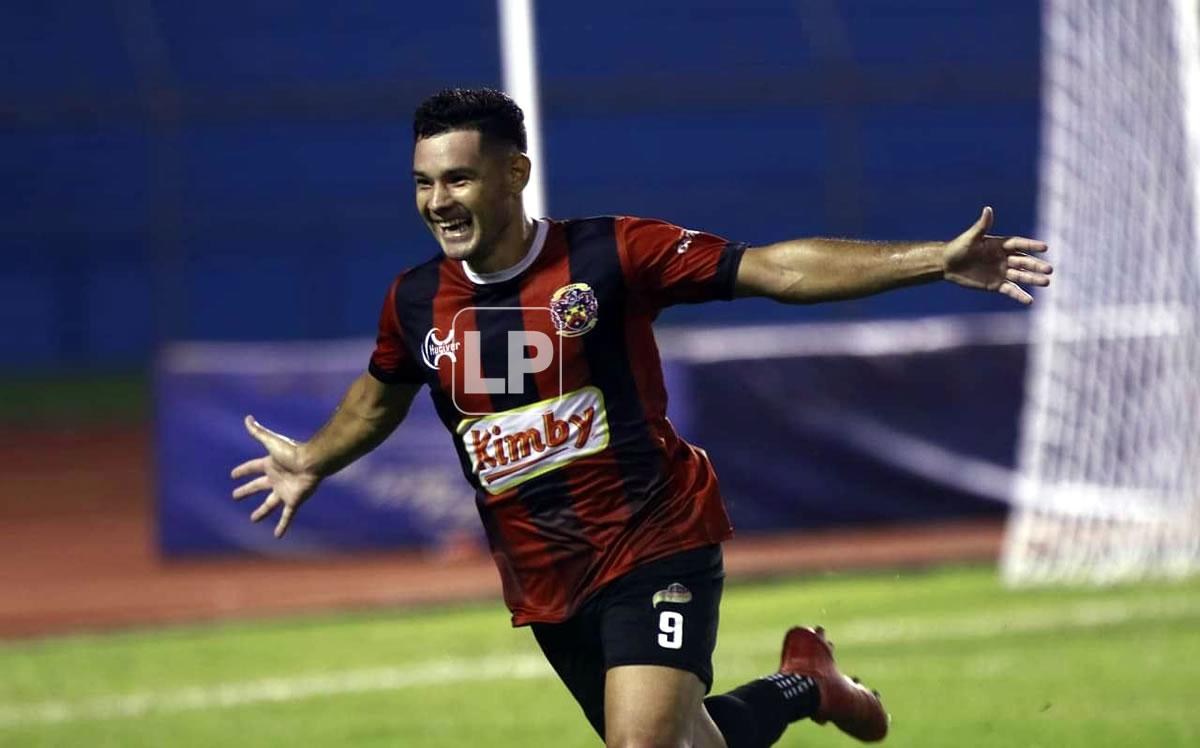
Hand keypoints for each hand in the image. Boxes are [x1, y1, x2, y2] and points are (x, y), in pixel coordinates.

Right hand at [230, 415, 320, 537]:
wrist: (312, 462)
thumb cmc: (293, 451)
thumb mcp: (272, 442)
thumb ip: (259, 432)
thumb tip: (247, 418)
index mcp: (270, 464)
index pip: (253, 468)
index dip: (243, 471)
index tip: (233, 475)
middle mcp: (276, 478)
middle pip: (258, 486)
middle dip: (247, 491)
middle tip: (235, 496)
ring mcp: (284, 491)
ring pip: (269, 504)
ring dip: (261, 512)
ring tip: (253, 519)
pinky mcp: (293, 500)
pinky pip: (286, 516)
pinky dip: (282, 526)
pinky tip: (278, 535)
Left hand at [944, 206, 1051, 303]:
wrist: (946, 265)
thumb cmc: (958, 248)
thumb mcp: (971, 237)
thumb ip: (982, 226)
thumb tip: (988, 209)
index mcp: (1000, 245)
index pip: (1019, 244)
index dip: (1031, 245)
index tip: (1045, 248)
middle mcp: (1004, 258)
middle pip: (1024, 261)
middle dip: (1036, 265)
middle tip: (1049, 269)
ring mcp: (1001, 272)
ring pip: (1020, 276)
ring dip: (1033, 279)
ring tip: (1046, 282)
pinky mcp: (995, 285)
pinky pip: (1010, 290)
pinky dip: (1020, 296)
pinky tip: (1030, 301)